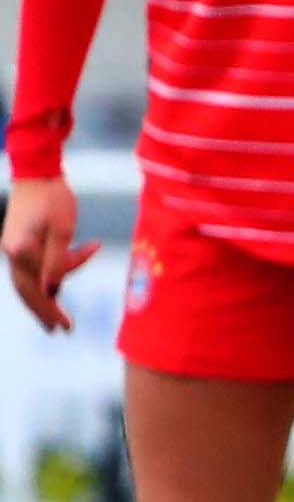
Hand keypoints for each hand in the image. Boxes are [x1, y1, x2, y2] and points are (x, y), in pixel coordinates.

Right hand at [4, 178, 91, 332]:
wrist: (38, 172)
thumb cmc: (53, 198)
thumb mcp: (62, 230)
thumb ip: (58, 261)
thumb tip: (52, 290)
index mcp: (19, 250)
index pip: (35, 289)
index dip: (49, 309)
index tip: (65, 325)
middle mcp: (11, 251)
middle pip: (27, 289)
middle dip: (44, 310)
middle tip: (59, 329)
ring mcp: (13, 246)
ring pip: (29, 279)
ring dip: (47, 294)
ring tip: (58, 314)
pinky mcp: (19, 241)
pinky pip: (33, 264)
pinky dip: (52, 271)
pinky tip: (72, 269)